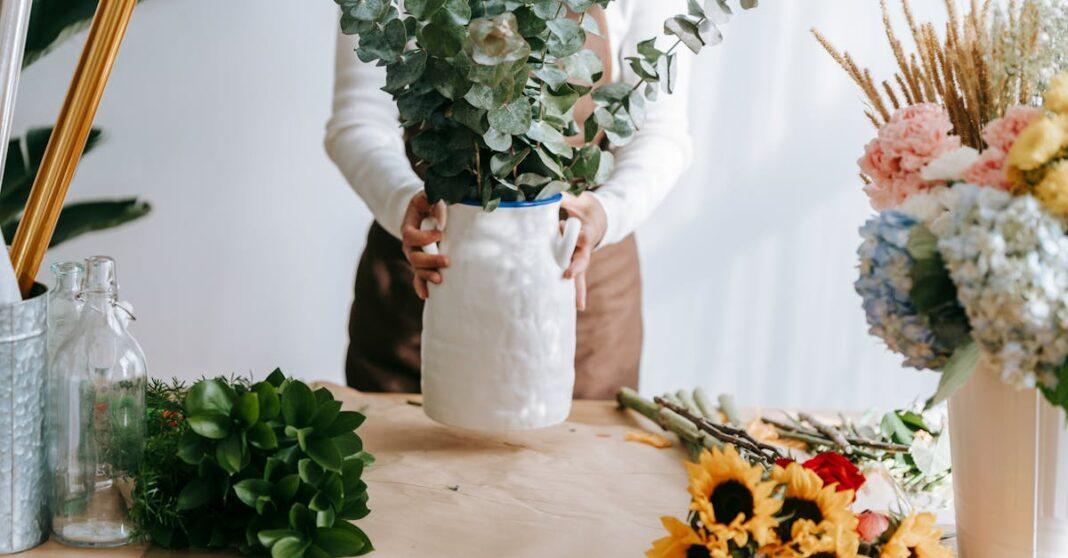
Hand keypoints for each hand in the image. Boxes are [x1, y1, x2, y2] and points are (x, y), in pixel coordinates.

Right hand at [401, 192, 448, 299]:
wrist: (423, 210)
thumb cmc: (428, 202)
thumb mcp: (429, 196)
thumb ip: (435, 204)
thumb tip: (441, 223)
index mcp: (408, 227)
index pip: (410, 235)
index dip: (424, 237)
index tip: (441, 233)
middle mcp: (409, 244)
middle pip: (414, 256)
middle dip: (430, 261)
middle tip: (447, 262)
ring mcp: (414, 255)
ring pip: (417, 268)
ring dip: (427, 275)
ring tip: (440, 280)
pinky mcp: (421, 263)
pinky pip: (418, 277)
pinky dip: (420, 286)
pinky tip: (425, 295)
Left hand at [560, 191, 607, 310]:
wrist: (601, 218)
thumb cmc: (586, 208)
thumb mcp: (579, 201)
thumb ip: (566, 199)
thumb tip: (550, 194)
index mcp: (587, 231)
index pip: (582, 235)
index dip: (577, 236)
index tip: (569, 232)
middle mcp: (586, 247)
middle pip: (582, 259)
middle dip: (576, 266)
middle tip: (569, 275)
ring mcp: (582, 257)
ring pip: (580, 274)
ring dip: (578, 289)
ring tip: (579, 306)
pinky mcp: (577, 263)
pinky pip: (577, 279)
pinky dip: (578, 293)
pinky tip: (579, 308)